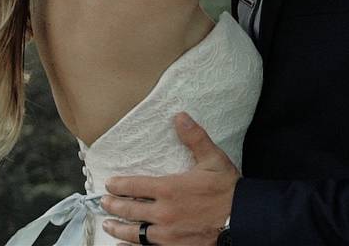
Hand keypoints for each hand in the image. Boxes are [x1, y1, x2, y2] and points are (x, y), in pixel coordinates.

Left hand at [100, 112, 238, 245]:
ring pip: (134, 233)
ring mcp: (168, 234)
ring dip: (118, 229)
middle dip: (113, 205)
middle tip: (104, 202)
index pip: (134, 186)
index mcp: (169, 189)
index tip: (109, 184)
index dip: (119, 185)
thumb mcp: (212, 159)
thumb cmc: (228, 190)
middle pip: (130, 209)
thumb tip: (179, 116)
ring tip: (109, 225)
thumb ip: (194, 138)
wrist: (244, 220)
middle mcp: (164, 213)